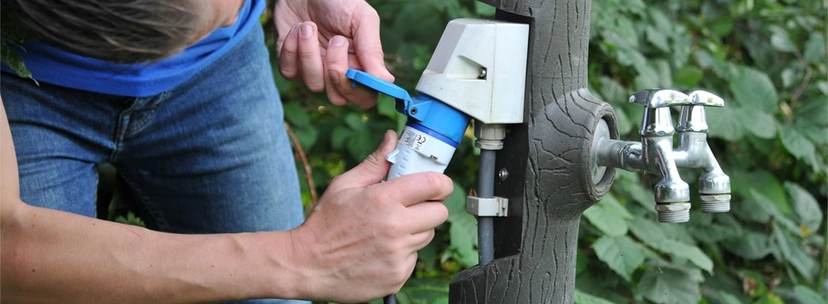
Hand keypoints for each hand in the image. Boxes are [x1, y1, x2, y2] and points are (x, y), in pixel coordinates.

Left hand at [275, 0, 394, 108]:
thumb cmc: (338, 1)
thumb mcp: (362, 18)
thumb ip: (372, 49)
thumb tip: (386, 81)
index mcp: (361, 66)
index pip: (365, 97)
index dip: (360, 91)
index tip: (354, 70)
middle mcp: (338, 74)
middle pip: (338, 99)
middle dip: (335, 72)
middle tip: (336, 41)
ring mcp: (313, 72)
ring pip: (313, 85)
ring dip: (310, 52)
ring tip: (310, 25)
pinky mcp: (291, 66)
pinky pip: (290, 72)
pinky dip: (292, 48)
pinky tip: (298, 29)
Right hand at [287, 131, 451, 301]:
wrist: (307, 266)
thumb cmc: (324, 224)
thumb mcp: (345, 186)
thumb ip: (375, 163)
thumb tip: (393, 139)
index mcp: (384, 200)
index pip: (434, 185)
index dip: (441, 183)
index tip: (437, 185)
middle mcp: (395, 227)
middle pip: (439, 213)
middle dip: (428, 207)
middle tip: (409, 208)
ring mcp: (398, 255)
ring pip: (427, 236)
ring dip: (415, 231)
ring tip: (387, 230)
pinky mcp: (398, 276)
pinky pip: (414, 258)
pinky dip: (402, 254)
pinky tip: (380, 250)